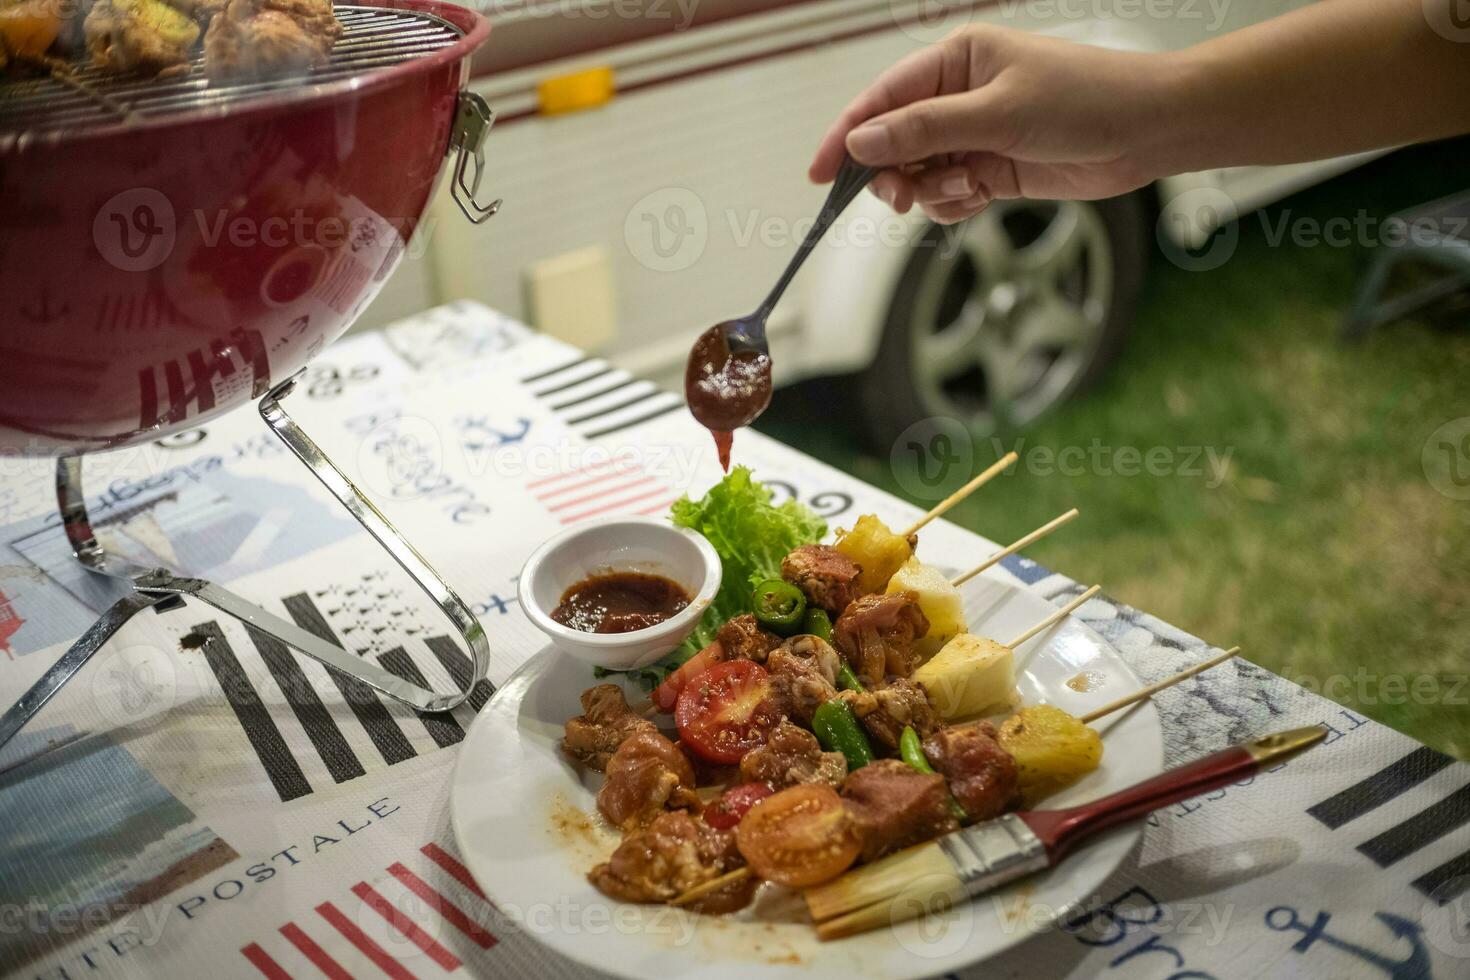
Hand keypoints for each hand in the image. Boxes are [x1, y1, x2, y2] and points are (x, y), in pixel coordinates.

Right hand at [810, 26, 1175, 223]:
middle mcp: (959, 95)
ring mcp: (974, 134)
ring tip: (964, 191)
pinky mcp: (992, 168)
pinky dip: (954, 203)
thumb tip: (860, 144)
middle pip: (894, 142)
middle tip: (902, 196)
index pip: (882, 99)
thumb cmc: (1083, 101)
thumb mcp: (996, 114)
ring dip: (930, 191)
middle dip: (894, 173)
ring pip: (919, 173)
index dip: (846, 136)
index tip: (819, 173)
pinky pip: (947, 193)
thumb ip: (923, 130)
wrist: (1146, 131)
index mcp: (955, 60)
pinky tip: (979, 198)